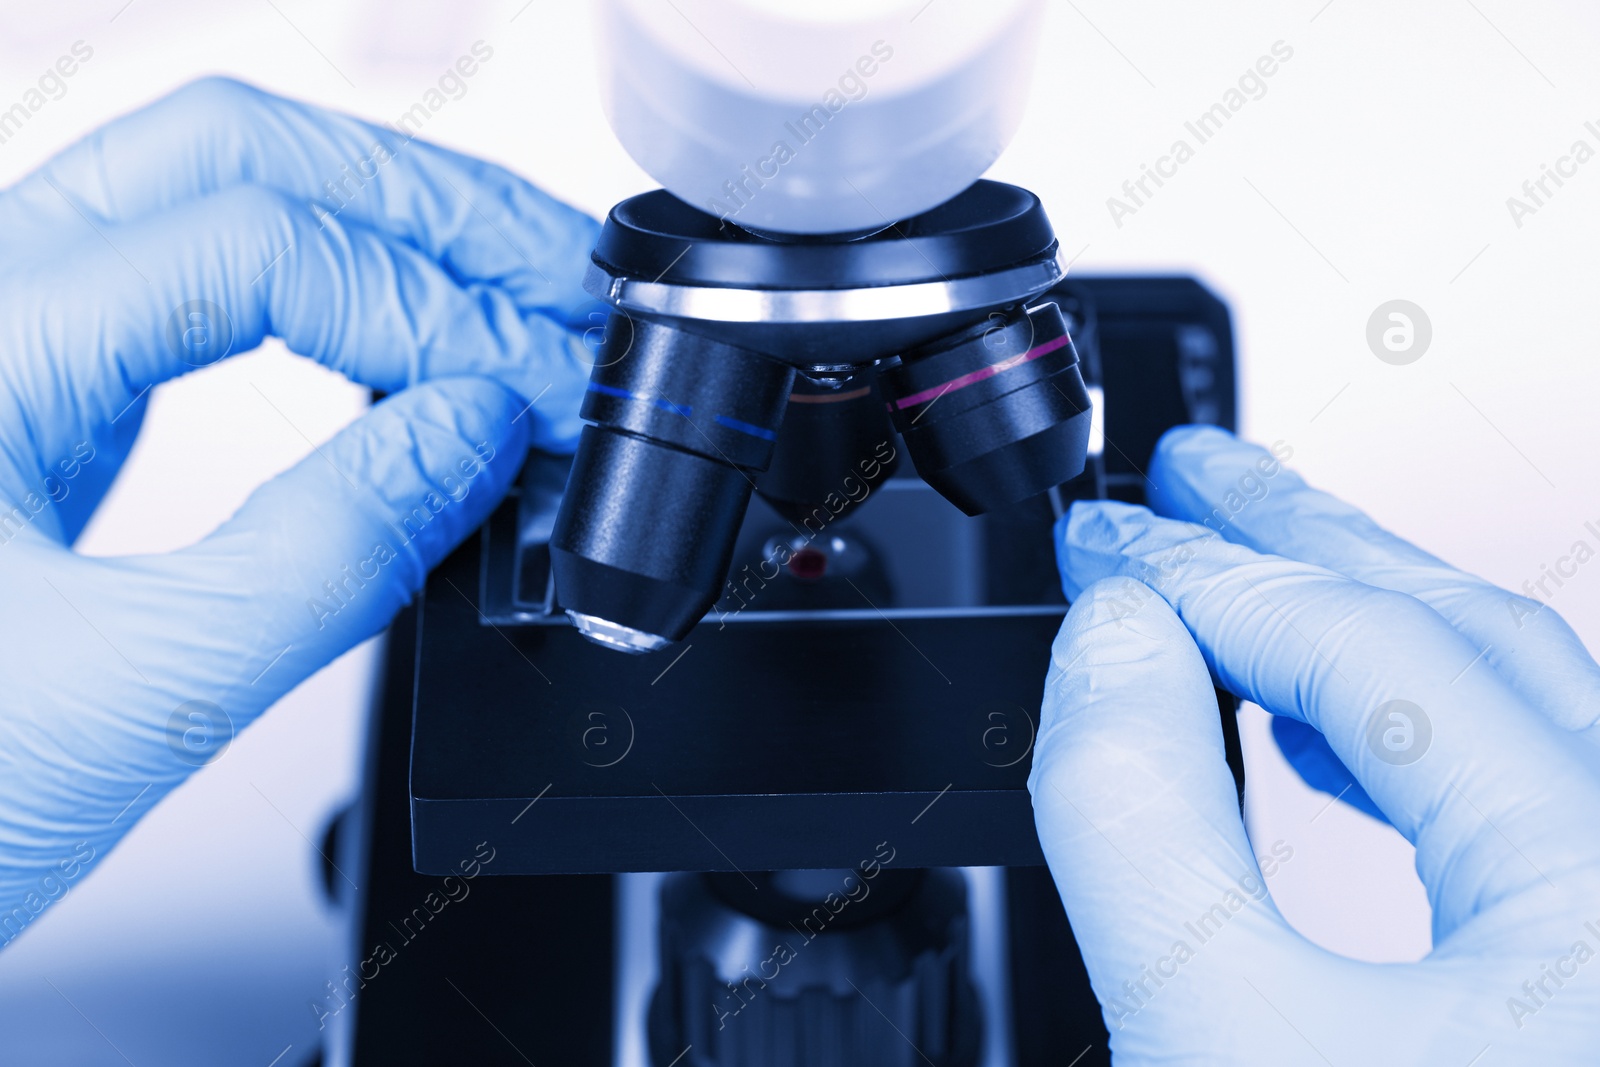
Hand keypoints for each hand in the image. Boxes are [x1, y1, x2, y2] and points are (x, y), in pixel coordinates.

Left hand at [0, 77, 597, 940]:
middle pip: (245, 153)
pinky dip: (342, 301)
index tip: (538, 402)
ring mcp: (21, 342)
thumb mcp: (137, 691)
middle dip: (436, 211)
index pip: (262, 243)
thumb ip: (331, 552)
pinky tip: (414, 348)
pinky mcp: (54, 400)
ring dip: (396, 233)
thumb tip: (482, 435)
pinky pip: (217, 289)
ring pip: (229, 194)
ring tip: (521, 298)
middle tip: (566, 286)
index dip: (433, 314)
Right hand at [1028, 425, 1599, 1063]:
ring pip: (1509, 704)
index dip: (1200, 574)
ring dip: (1359, 621)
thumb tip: (1112, 644)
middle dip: (1301, 541)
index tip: (1098, 539)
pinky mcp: (1592, 970)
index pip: (1368, 649)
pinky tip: (1330, 738)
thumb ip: (1139, 824)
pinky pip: (1528, 788)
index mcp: (1588, 884)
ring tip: (1249, 576)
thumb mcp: (1216, 1037)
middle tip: (1194, 473)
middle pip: (1470, 637)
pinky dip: (1410, 731)